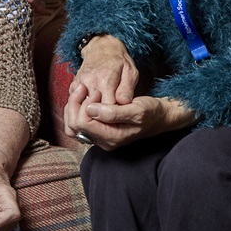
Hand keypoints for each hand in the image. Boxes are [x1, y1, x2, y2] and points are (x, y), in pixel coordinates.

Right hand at [63, 35, 138, 138]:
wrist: (101, 47)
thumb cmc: (119, 61)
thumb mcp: (130, 72)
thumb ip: (127, 89)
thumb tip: (123, 102)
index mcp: (105, 80)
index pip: (108, 107)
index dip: (113, 118)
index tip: (119, 123)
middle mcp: (89, 83)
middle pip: (90, 112)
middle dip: (99, 122)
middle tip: (108, 126)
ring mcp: (79, 84)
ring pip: (78, 110)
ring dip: (87, 120)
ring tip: (99, 123)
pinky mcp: (73, 86)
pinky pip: (73, 105)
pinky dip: (80, 113)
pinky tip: (91, 115)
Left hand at [69, 94, 196, 150]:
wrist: (158, 116)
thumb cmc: (151, 112)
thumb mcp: (137, 110)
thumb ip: (114, 112)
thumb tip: (91, 110)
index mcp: (112, 138)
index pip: (83, 124)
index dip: (84, 106)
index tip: (96, 92)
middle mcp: (103, 141)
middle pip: (73, 126)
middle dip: (74, 105)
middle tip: (86, 88)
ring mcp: (100, 137)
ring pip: (72, 125)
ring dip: (73, 106)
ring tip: (83, 91)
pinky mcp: (98, 130)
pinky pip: (78, 122)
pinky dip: (77, 108)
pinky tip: (84, 97)